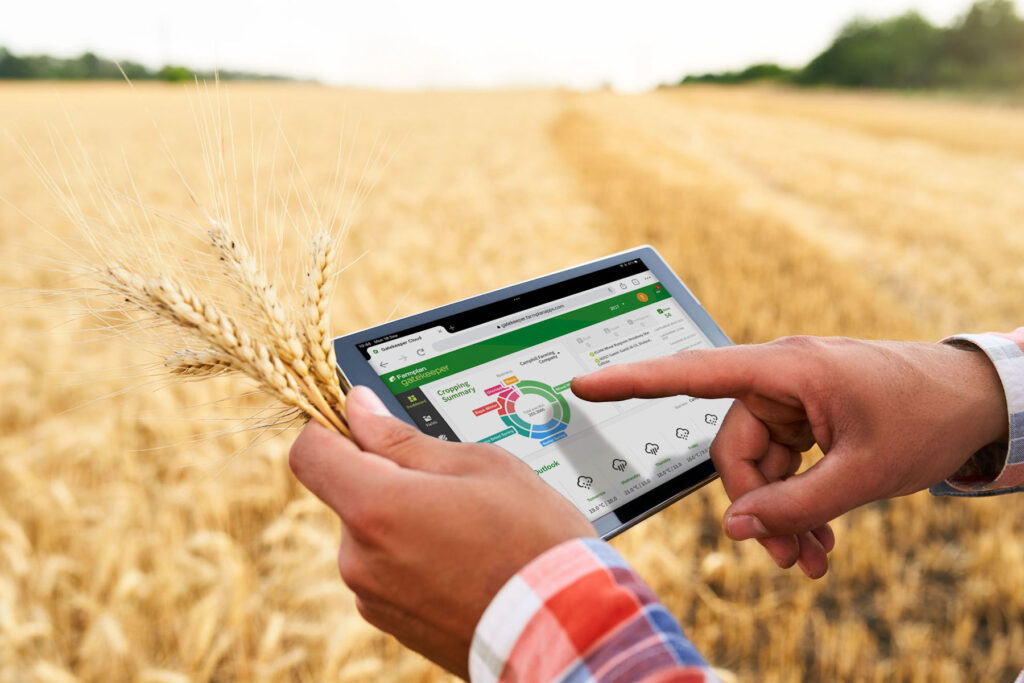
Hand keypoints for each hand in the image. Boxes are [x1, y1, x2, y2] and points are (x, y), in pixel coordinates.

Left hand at [288, 386, 595, 676]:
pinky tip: (467, 558)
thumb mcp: (479, 465)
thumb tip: (358, 409)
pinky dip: (417, 555)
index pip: (310, 452)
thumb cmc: (532, 539)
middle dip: (389, 476)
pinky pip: (389, 570)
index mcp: (376, 508)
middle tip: (453, 480)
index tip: (363, 418)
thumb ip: (404, 437)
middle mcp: (361, 558)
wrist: (567, 631)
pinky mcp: (393, 622)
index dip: (329, 425)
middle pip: (348, 493)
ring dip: (407, 517)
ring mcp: (374, 597)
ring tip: (472, 527)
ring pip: (373, 532)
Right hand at [572, 336, 1007, 577]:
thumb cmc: (925, 417)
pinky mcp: (807, 420)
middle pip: (734, 449)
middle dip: (756, 508)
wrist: (975, 402)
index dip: (634, 381)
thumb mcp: (864, 472)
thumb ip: (797, 504)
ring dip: (782, 515)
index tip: (585, 383)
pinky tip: (821, 540)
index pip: (694, 373)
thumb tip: (738, 530)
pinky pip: (784, 467)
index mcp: (786, 370)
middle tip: (789, 560)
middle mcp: (779, 380)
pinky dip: (798, 503)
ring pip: (758, 466)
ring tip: (815, 559)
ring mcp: (793, 401)